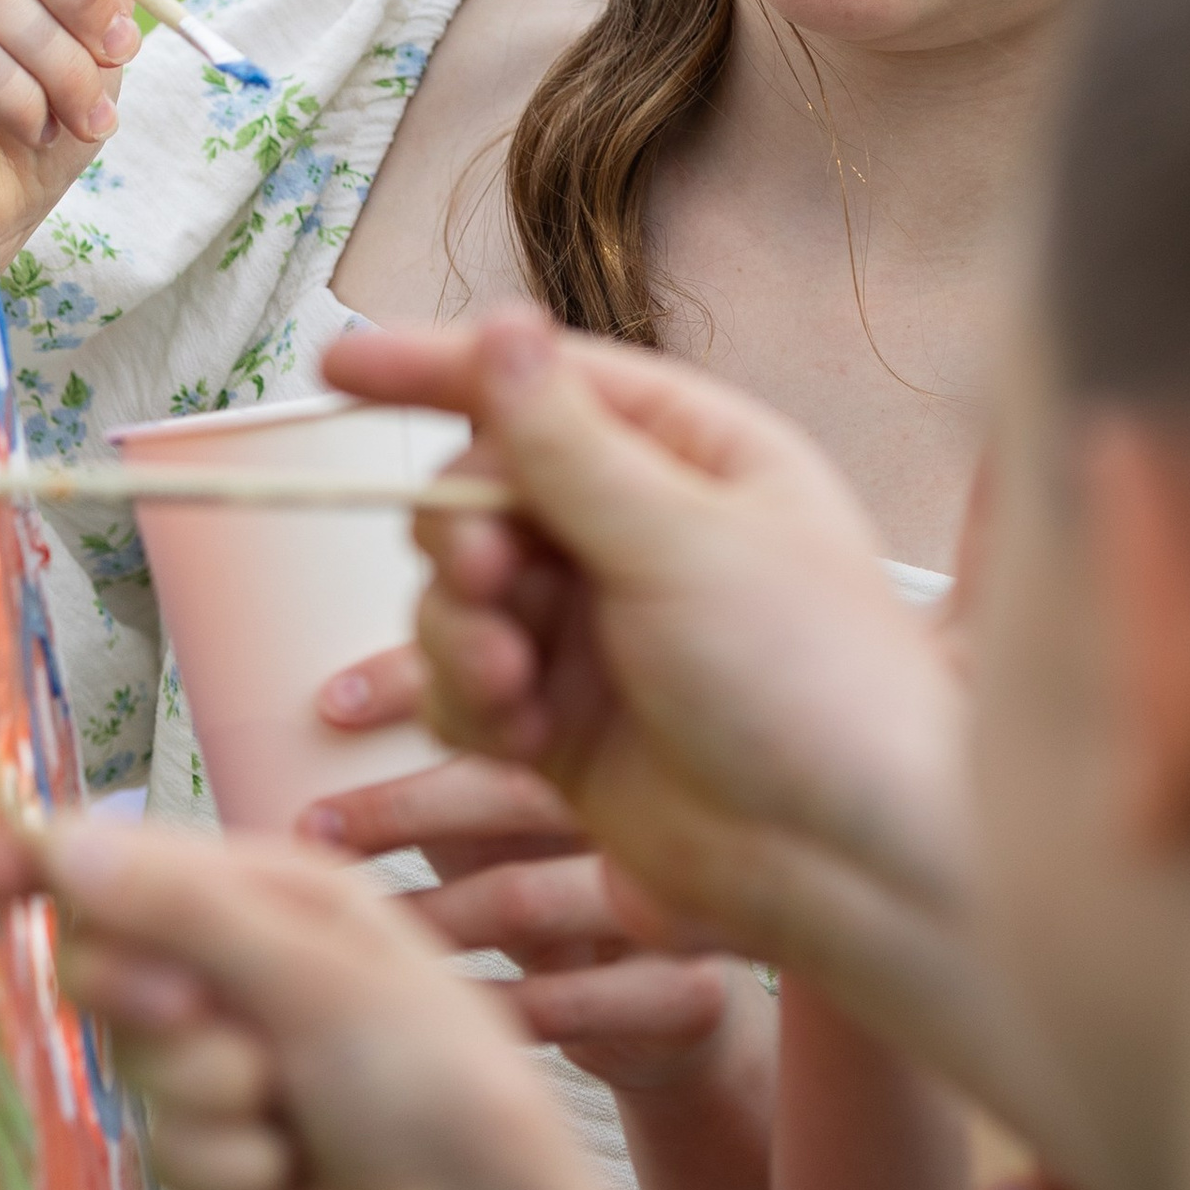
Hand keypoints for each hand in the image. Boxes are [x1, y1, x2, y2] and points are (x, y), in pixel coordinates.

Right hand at [37, 814, 590, 1189]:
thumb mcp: (318, 972)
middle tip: (208, 1020)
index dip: (49, 862)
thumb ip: (185, 911)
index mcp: (276, 898)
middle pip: (103, 960)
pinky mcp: (211, 1163)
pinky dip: (223, 1168)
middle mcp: (242, 974)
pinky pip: (160, 1153)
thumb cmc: (436, 1081)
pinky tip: (291, 1180)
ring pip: (127, 1065)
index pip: (135, 861)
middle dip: (145, 998)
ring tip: (286, 1114)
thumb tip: (63, 842)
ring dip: (203, 1094)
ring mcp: (222, 1071)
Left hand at [301, 644, 737, 1091]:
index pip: (505, 691)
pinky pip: (574, 999)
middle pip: (508, 789)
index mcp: (608, 740)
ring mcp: (675, 898)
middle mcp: (650, 806)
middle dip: (399, 810)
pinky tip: (445, 1014)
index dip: (412, 685)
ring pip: (524, 898)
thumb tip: (317, 710)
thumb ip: (449, 757)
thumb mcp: (504, 819)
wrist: (680, 1016)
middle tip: (313, 827)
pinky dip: (497, 1008)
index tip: (327, 707)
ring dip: (425, 919)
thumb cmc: (560, 890)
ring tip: (360, 935)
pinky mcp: (690, 987)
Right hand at [319, 313, 1062, 1145]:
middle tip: (489, 581)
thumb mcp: (684, 544)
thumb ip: (569, 447)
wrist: (851, 864)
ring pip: (455, 593)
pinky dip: (474, 705)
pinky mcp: (562, 719)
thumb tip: (502, 325)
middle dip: (463, 536)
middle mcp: (637, 529)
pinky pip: (462, 684)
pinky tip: (530, 738)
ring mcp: (595, 627)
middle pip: (480, 487)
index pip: (544, 380)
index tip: (339, 363)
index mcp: (694, 453)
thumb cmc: (814, 684)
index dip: (437, 367)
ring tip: (516, 683)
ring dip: (462, 633)